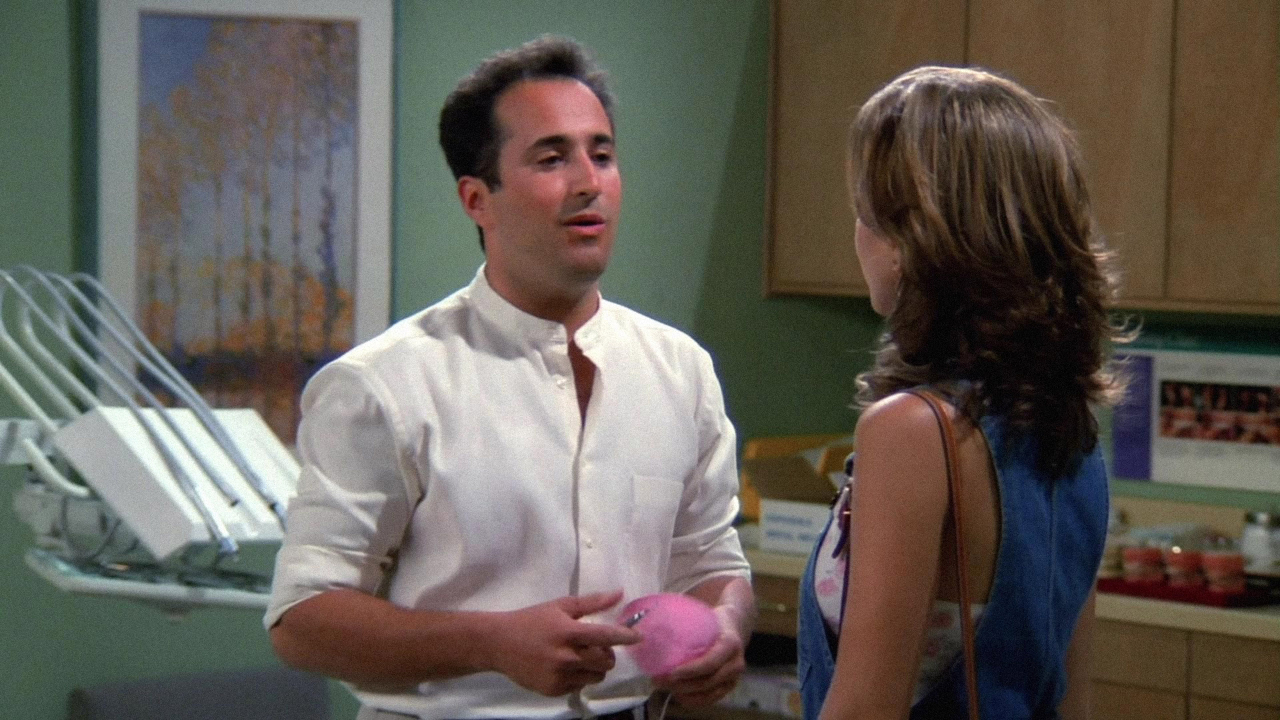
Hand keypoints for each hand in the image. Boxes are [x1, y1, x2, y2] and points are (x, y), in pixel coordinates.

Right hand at [489, 590, 640, 696]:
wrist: (498, 644)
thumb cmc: (531, 620)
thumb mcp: (560, 606)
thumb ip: (591, 602)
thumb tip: (619, 593)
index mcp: (568, 632)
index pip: (605, 636)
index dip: (625, 637)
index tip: (639, 637)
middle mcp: (565, 657)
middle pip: (606, 661)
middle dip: (607, 653)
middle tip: (595, 645)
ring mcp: (559, 676)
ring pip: (596, 676)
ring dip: (595, 666)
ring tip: (580, 656)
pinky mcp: (553, 690)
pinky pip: (580, 686)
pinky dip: (579, 676)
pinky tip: (564, 666)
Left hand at [652, 604, 745, 706]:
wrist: (733, 626)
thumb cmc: (714, 620)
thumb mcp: (705, 616)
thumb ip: (686, 623)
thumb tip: (651, 629)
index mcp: (730, 644)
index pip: (710, 662)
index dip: (691, 670)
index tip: (671, 672)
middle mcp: (736, 663)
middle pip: (708, 681)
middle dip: (682, 684)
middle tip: (659, 680)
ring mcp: (734, 677)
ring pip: (708, 693)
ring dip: (685, 693)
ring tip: (664, 687)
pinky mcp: (729, 686)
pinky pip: (711, 699)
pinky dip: (694, 700)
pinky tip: (678, 695)